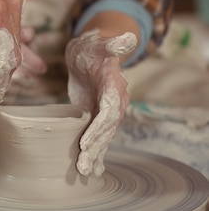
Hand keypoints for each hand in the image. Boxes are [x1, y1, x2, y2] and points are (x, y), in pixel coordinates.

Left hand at [66, 29, 136, 176]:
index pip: (109, 111)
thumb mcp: (98, 43)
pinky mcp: (96, 115)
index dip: (99, 127)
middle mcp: (114, 102)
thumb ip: (111, 44)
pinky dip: (94, 152)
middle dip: (95, 148)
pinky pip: (97, 136)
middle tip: (82, 165)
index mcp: (114, 87)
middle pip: (106, 129)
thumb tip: (127, 38)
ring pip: (102, 137)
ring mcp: (105, 111)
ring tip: (85, 172)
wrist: (91, 53)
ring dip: (95, 155)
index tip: (86, 141)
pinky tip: (90, 169)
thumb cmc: (93, 47)